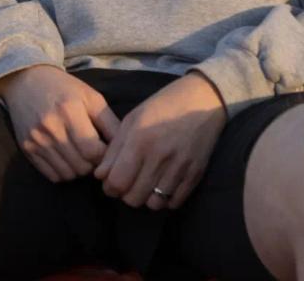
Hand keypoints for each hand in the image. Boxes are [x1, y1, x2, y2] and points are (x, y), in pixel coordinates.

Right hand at [0, 64, 120, 182]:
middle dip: (93, 164)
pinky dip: (64, 172)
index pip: (94, 152)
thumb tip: (126, 149)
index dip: (105, 156)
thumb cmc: (64, 88)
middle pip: (82, 166)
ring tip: (80, 155)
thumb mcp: (91, 97)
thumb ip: (110, 123)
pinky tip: (66, 158)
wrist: (25, 81)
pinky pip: (53, 175)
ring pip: (68, 174)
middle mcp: (51, 128)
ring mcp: (37, 140)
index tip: (105, 149)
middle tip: (94, 153)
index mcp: (70, 112)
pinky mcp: (27, 149)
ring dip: (79, 169)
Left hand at [95, 72, 226, 209]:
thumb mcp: (132, 120)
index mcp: (139, 140)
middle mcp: (159, 157)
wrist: (202, 100)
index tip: (110, 183)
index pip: (117, 181)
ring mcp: (179, 167)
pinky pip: (175, 202)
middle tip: (127, 184)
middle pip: (134, 197)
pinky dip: (165, 200)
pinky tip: (161, 186)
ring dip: (145, 198)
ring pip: (154, 204)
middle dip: (125, 195)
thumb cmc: (162, 106)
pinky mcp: (195, 174)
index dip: (109, 187)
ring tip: (144, 185)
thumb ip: (115, 148)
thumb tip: (101, 175)